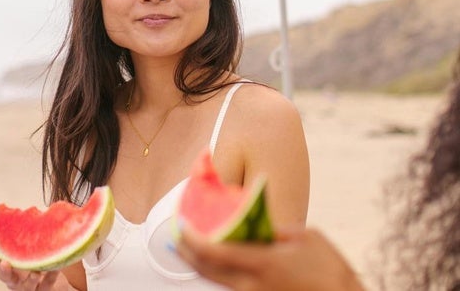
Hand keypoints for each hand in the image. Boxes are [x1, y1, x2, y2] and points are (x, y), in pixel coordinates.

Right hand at [0, 236, 67, 289]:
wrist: (57, 283)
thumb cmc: (40, 261)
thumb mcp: (33, 248)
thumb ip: (31, 235)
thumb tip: (34, 210)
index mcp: (10, 265)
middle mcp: (16, 278)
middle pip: (5, 277)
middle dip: (4, 271)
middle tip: (5, 263)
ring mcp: (28, 287)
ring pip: (25, 287)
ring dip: (30, 280)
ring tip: (35, 272)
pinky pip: (47, 284)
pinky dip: (51, 276)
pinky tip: (56, 269)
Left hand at [175, 227, 365, 290]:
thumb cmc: (331, 268)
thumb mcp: (306, 238)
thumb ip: (274, 228)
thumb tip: (252, 222)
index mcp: (263, 264)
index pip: (214, 252)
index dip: (191, 239)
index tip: (180, 224)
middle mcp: (252, 285)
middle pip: (206, 270)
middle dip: (185, 252)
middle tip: (175, 235)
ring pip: (215, 280)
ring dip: (198, 262)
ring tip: (187, 245)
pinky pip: (229, 286)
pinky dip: (215, 271)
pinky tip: (212, 258)